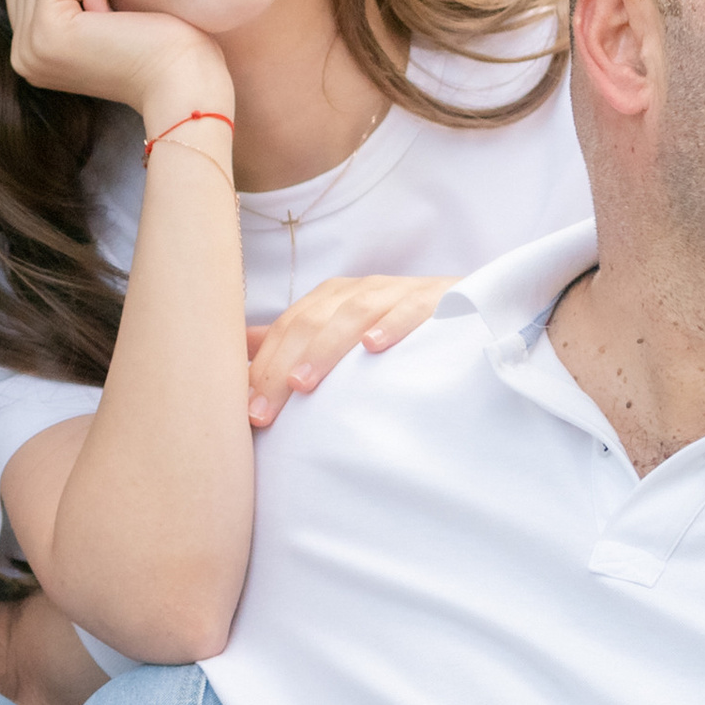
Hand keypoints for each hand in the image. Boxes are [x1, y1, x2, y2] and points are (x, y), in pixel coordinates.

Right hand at [2, 0, 226, 117]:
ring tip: (108, 23)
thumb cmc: (155, 43)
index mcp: (29, 52)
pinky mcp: (45, 31)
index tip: (104, 22)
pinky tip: (109, 20)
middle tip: (108, 23)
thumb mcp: (91, 19)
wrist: (180, 79)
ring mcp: (29, 46)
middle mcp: (21, 54)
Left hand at [246, 277, 454, 426]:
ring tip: (303, 383)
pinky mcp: (434, 298)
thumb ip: (293, 341)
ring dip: (324, 349)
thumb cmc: (392, 328)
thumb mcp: (341, 331)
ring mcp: (395, 292)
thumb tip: (241, 350)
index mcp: (330, 298)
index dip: (263, 368)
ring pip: (351, 315)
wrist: (463, 306)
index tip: (248, 413)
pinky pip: (409, 309)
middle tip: (264, 414)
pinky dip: (390, 326)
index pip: (286, 329)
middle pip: (308, 324)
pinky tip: (372, 348)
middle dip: (281, 369)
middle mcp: (358, 290)